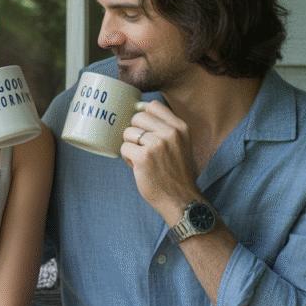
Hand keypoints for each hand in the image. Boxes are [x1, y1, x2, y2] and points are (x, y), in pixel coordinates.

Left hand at [119, 100, 202, 221]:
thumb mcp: (181, 144)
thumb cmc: (177, 173)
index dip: (144, 115)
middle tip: (141, 146)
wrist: (181, 199)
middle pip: (138, 117)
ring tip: (140, 157)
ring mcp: (157, 144)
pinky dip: (127, 157)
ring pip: (128, 132)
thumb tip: (137, 112)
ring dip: (130, 145)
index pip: (154, 105)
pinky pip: (124, 147)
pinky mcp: (144, 157)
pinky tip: (137, 165)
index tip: (143, 127)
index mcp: (181, 127)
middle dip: (134, 131)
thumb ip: (166, 129)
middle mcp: (170, 133)